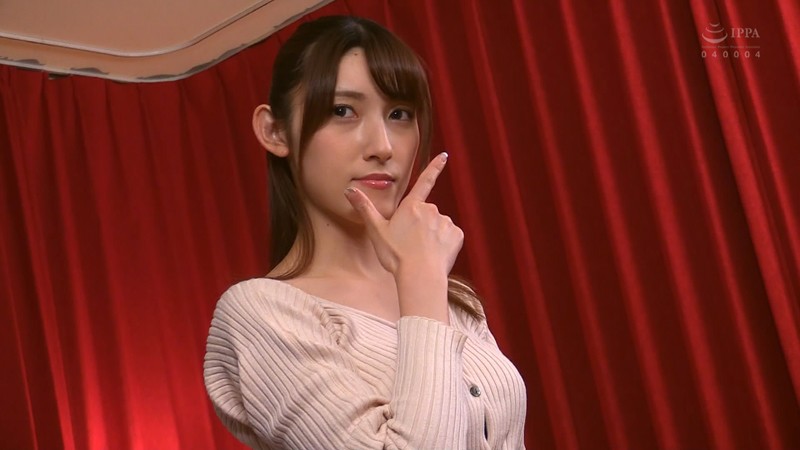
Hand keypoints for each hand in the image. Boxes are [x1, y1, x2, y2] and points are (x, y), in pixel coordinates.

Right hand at [344, 152, 463, 276]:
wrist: (420, 276)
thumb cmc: (396, 255)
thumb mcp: (376, 231)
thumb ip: (364, 208)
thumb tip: (349, 190)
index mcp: (411, 206)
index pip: (424, 181)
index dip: (435, 167)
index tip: (445, 156)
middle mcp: (431, 210)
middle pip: (427, 213)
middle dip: (421, 225)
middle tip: (409, 243)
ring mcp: (445, 222)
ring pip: (439, 226)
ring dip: (432, 236)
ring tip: (421, 252)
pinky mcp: (457, 236)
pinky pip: (450, 237)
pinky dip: (444, 245)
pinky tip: (435, 255)